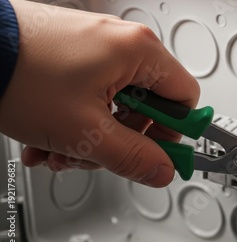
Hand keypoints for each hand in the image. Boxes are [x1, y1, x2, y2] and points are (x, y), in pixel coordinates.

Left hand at [0, 1, 198, 186]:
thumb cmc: (18, 75)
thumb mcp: (85, 132)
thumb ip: (133, 157)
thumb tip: (161, 170)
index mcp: (139, 52)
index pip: (185, 100)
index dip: (175, 134)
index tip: (163, 156)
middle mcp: (122, 43)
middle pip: (148, 108)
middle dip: (121, 141)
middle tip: (99, 156)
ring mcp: (98, 47)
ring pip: (117, 106)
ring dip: (93, 137)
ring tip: (61, 150)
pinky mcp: (76, 53)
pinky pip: (94, 95)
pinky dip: (77, 121)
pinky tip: (51, 137)